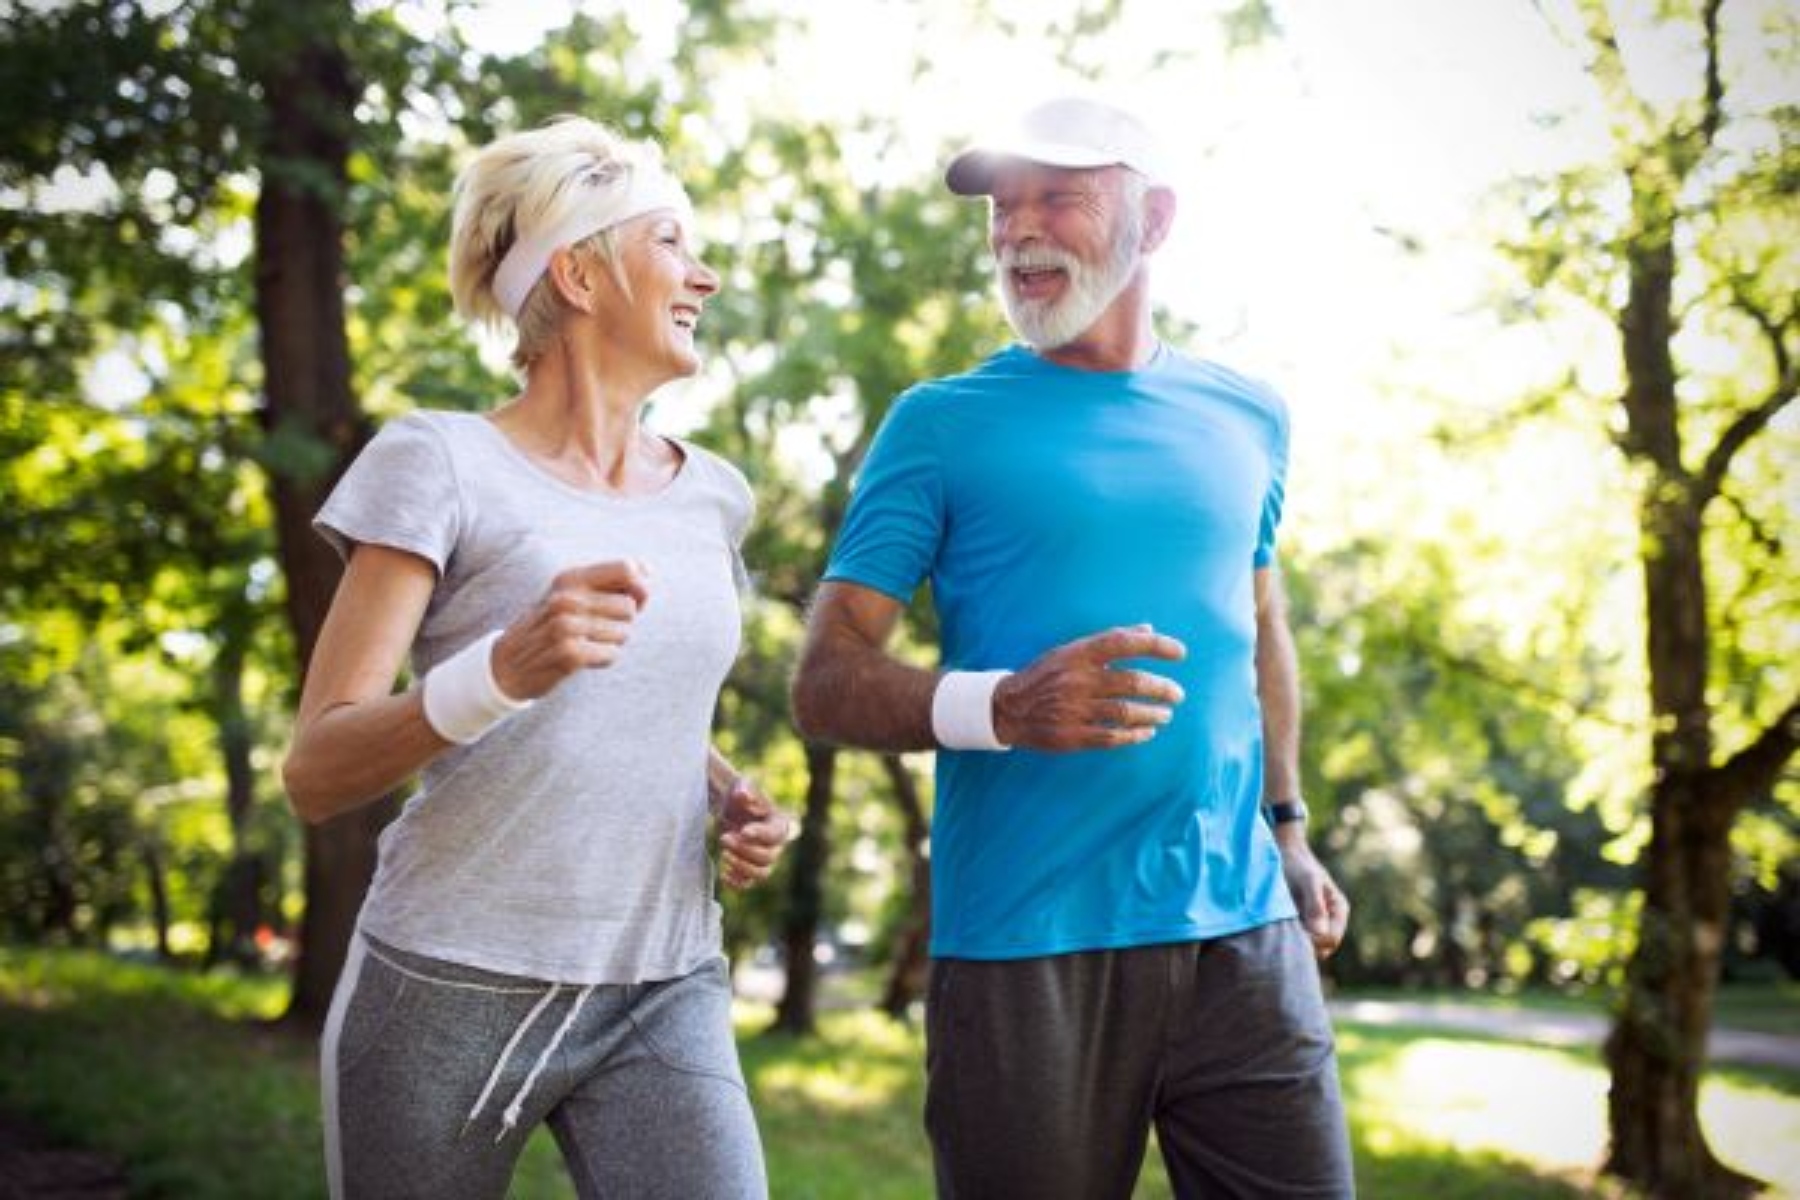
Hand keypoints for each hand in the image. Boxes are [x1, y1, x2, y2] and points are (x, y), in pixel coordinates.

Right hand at [490, 560, 650, 698]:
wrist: (507, 664)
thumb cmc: (550, 626)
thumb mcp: (572, 595)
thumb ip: (610, 581)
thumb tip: (647, 570)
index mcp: (570, 578)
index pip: (627, 569)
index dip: (639, 587)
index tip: (630, 600)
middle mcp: (566, 598)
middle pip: (630, 606)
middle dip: (622, 622)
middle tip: (596, 629)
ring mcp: (566, 626)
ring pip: (624, 633)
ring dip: (612, 642)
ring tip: (586, 642)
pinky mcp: (569, 654)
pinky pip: (612, 654)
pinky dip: (604, 659)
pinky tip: (583, 658)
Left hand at [717, 777, 795, 890]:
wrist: (730, 807)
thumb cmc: (739, 795)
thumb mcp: (742, 786)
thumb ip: (744, 789)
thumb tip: (744, 796)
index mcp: (779, 824)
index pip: (776, 835)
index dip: (761, 835)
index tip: (743, 830)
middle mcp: (776, 845)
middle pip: (768, 857)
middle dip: (744, 850)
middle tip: (723, 838)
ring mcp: (764, 859)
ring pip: (762, 874)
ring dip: (742, 867)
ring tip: (724, 855)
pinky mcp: (749, 869)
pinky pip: (748, 884)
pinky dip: (737, 883)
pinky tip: (723, 873)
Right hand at [991, 624, 1186, 750]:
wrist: (1007, 708)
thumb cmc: (1046, 675)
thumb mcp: (1072, 651)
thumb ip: (1110, 639)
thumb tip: (1148, 628)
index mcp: (1078, 655)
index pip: (1124, 643)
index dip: (1156, 646)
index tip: (1181, 653)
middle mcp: (1077, 680)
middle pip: (1131, 682)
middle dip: (1162, 688)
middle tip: (1177, 694)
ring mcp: (1073, 709)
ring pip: (1125, 712)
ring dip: (1152, 714)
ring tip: (1166, 714)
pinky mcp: (1071, 736)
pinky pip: (1111, 737)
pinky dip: (1134, 735)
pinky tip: (1147, 733)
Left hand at [1275, 827, 1349, 960]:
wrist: (1282, 851)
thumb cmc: (1297, 863)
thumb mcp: (1307, 880)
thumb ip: (1315, 905)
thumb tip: (1320, 933)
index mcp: (1338, 910)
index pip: (1331, 939)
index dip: (1313, 941)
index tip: (1293, 932)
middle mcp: (1330, 920)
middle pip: (1321, 949)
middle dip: (1305, 946)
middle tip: (1283, 932)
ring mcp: (1315, 923)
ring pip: (1308, 948)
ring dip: (1294, 943)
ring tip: (1277, 928)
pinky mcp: (1299, 923)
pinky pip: (1296, 941)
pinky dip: (1287, 939)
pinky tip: (1274, 928)